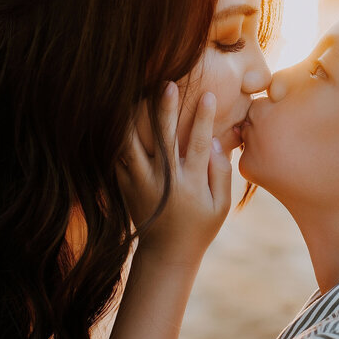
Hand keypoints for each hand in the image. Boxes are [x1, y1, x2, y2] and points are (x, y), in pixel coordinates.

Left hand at [118, 83, 231, 263]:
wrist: (166, 253)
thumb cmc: (200, 226)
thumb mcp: (220, 206)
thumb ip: (220, 172)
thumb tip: (215, 140)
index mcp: (190, 184)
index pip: (197, 143)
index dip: (202, 118)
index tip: (206, 95)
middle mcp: (164, 181)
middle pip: (163, 138)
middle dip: (165, 109)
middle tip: (167, 85)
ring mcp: (141, 183)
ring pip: (132, 145)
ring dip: (134, 119)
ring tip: (134, 96)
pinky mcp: (126, 186)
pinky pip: (118, 157)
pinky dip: (117, 137)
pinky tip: (119, 116)